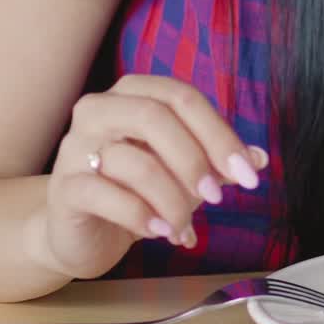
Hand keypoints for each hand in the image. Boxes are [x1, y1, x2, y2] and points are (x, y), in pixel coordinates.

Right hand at [38, 75, 266, 279]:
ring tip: (185, 226)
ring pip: (136, 162)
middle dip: (195, 160)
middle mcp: (101, 108)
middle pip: (157, 118)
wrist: (81, 232)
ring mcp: (76, 146)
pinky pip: (108, 196)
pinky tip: (161, 231)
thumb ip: (218, 159)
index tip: (248, 173)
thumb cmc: (137, 189)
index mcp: (135, 91)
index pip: (184, 98)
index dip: (220, 134)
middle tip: (217, 197)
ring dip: (172, 199)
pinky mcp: (63, 188)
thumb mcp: (183, 170)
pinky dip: (142, 216)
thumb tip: (260, 159)